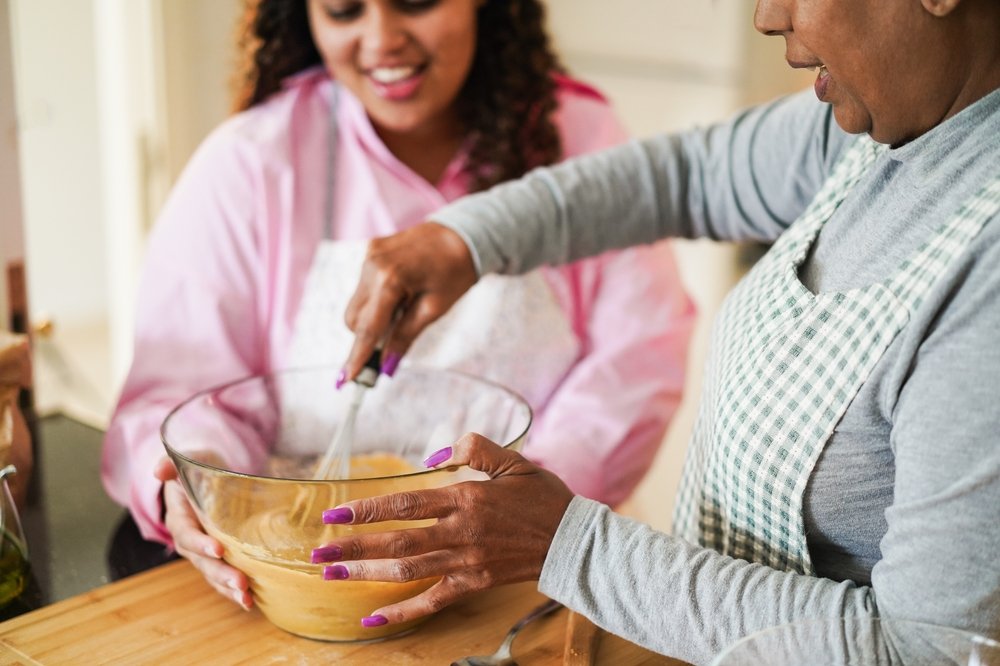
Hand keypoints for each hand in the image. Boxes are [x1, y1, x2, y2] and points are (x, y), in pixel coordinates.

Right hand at [154, 455, 252, 609]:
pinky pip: (223, 578)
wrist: (208, 476)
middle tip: (240, 583)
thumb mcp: (188, 460)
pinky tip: (250, 602)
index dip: (200, 543)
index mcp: (180, 518)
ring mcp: (203, 553)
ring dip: (229, 588)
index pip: (187, 534)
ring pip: (213, 575)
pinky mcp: (219, 558)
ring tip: (246, 599)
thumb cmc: (199, 467)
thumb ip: (172, 464)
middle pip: (203, 562)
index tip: (219, 549)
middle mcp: (190, 541)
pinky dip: (234, 591)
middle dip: (221, 574)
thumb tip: (160, 469)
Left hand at [311, 434, 574, 625]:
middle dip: (353, 547)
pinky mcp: (473, 584)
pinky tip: (372, 620)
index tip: (334, 514)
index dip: (367, 509)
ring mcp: (466, 562)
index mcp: (466, 498)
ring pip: (407, 571)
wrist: (573, 541)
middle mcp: (461, 533)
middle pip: (396, 543)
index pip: (405, 504)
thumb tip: (435, 456)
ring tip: (332, 575)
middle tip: (318, 552)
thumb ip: (474, 448)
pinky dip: (401, 612)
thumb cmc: (543, 497)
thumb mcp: (513, 460)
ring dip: (366, 574)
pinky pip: (431, 601)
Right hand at [342, 222, 476, 380]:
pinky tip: (400, 295)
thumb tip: (386, 366)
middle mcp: (372, 264)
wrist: (462, 233)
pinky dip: (376, 299)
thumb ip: (405, 337)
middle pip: (354, 318)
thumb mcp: (434, 308)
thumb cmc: (455, 271)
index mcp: (390, 278)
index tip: (346, 380)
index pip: (368, 327)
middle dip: (367, 337)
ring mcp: (369, 255)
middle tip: (387, 351)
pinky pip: (364, 286)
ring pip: (356, 303)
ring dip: (373, 318)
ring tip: (403, 311)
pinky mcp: (370, 251)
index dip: (358, 356)